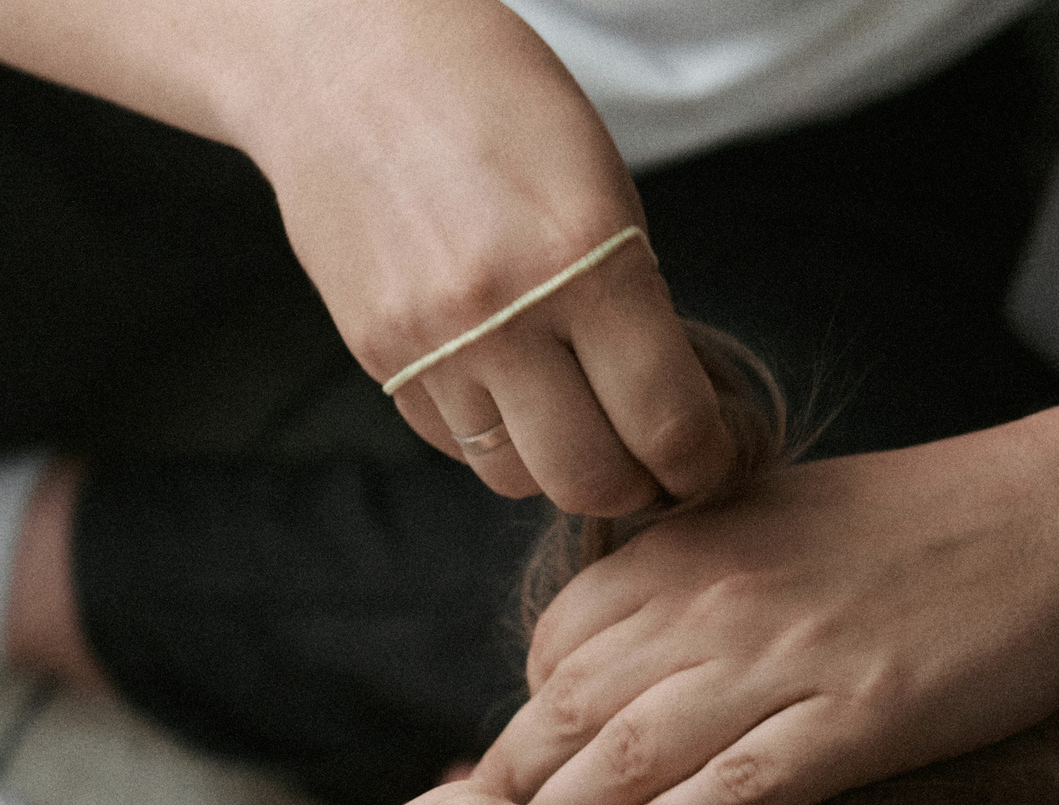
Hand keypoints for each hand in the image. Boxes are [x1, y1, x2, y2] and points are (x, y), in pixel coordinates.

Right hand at [237, 0, 732, 514]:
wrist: (346, 62)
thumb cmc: (493, 101)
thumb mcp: (601, 184)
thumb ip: (633, 300)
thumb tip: (667, 406)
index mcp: (588, 260)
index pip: (666, 421)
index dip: (703, 462)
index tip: (711, 459)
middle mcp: (504, 315)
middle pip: (589, 478)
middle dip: (637, 488)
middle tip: (653, 468)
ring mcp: (430, 343)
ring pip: (512, 475)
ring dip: (555, 464)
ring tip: (573, 418)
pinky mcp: (377, 354)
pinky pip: (450, 442)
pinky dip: (488, 433)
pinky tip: (503, 382)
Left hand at [475, 400, 1058, 804]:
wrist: (1055, 515)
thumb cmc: (911, 524)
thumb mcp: (763, 518)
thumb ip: (677, 580)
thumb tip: (602, 656)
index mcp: (680, 551)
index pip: (552, 654)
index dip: (519, 734)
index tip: (505, 800)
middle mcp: (707, 600)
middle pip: (565, 718)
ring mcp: (778, 659)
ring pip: (631, 761)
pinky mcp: (854, 717)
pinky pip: (735, 793)